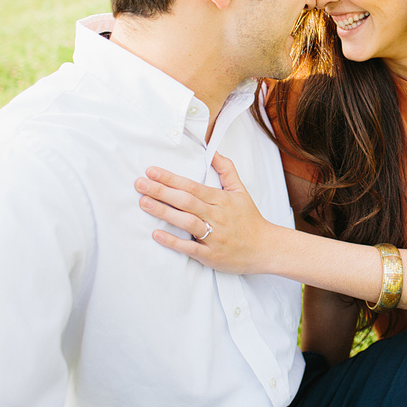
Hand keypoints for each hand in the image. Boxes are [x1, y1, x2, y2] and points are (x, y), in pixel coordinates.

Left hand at [135, 153, 281, 274]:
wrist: (266, 248)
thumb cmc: (249, 219)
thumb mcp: (241, 191)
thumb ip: (226, 170)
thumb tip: (212, 151)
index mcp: (222, 200)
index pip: (193, 186)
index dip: (171, 178)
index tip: (151, 171)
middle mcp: (217, 217)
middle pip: (186, 201)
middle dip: (161, 191)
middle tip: (139, 184)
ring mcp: (215, 237)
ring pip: (187, 222)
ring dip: (164, 212)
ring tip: (144, 203)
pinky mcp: (212, 255)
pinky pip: (190, 248)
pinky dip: (173, 241)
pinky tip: (157, 234)